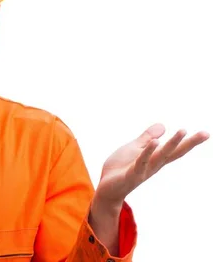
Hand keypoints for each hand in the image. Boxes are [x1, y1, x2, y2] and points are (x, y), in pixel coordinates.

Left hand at [94, 123, 208, 204]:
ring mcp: (144, 170)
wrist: (106, 188)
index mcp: (155, 158)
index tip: (206, 133)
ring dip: (172, 144)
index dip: (190, 142)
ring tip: (183, 131)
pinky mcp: (131, 174)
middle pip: (174, 152)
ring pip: (160, 156)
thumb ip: (146, 138)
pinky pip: (141, 162)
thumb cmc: (120, 169)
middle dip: (189, 143)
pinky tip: (155, 142)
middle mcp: (153, 165)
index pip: (175, 149)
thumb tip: (163, 126)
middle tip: (205, 134)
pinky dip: (148, 152)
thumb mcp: (134, 149)